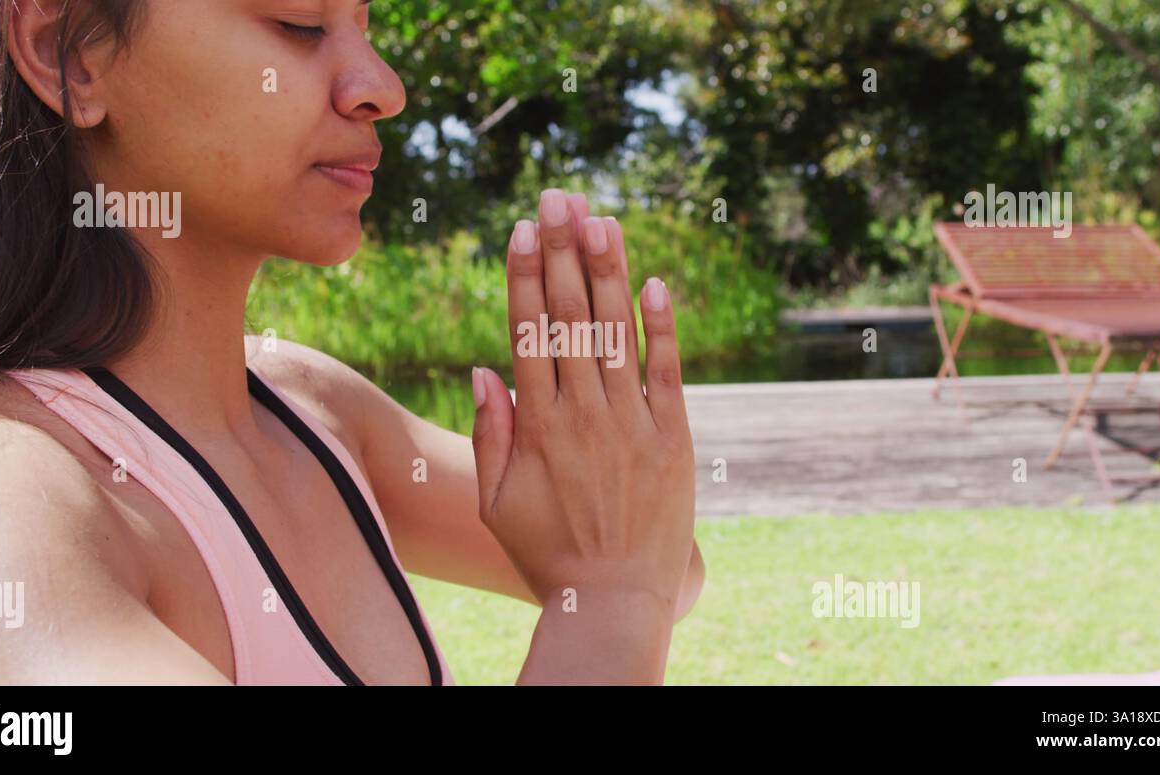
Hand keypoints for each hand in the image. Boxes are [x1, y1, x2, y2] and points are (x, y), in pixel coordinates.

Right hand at [470, 188, 696, 616]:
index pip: (528, 333)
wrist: (615, 600)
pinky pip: (668, 373)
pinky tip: (656, 283)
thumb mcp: (495, 502)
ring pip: (617, 333)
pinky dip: (663, 328)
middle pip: (571, 318)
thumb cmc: (547, 553)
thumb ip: (491, 433)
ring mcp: (631, 424)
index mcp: (536, 427)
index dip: (525, 276)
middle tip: (560, 197)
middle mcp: (583, 415)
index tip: (522, 228)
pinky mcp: (673, 440)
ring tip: (601, 219)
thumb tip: (485, 368)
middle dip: (563, 252)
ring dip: (608, 272)